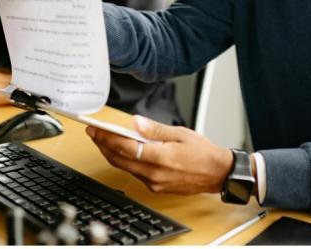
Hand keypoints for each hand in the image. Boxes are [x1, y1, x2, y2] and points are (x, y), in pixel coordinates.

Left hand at [86, 115, 233, 194]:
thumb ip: (156, 130)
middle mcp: (155, 174)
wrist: (217, 174)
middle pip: (120, 159)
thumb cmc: (203, 153)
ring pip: (125, 167)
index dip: (107, 138)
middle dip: (103, 145)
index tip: (95, 129)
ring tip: (104, 140)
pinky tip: (122, 151)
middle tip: (93, 133)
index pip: (125, 148)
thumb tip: (136, 122)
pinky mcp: (156, 187)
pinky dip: (125, 161)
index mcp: (161, 158)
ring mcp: (154, 183)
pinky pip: (135, 173)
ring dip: (112, 154)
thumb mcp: (181, 134)